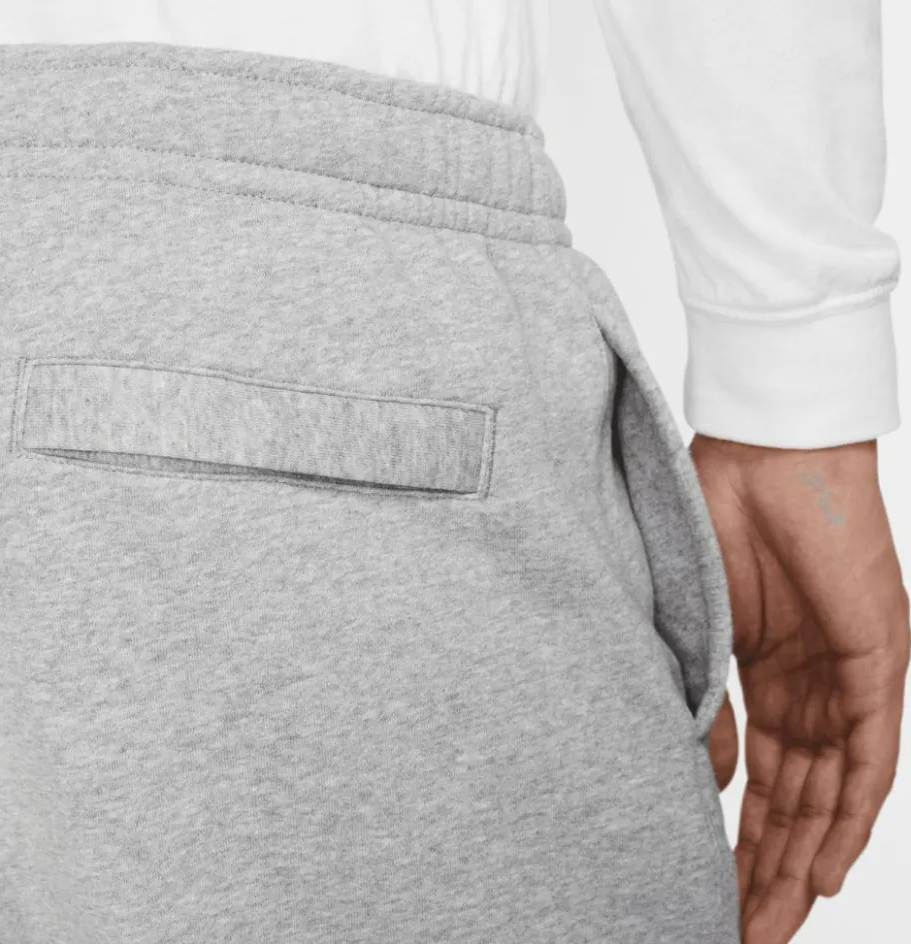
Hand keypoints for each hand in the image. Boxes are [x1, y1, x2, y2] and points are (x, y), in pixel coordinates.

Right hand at [690, 434, 909, 943]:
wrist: (760, 449)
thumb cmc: (714, 512)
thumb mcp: (694, 621)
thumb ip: (702, 699)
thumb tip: (706, 776)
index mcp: (768, 673)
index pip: (761, 777)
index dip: (741, 838)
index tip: (715, 892)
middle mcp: (813, 685)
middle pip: (798, 799)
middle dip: (771, 868)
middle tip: (745, 930)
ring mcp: (848, 675)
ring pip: (835, 791)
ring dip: (807, 860)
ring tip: (776, 923)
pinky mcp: (877, 659)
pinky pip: (869, 754)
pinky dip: (851, 816)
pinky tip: (828, 872)